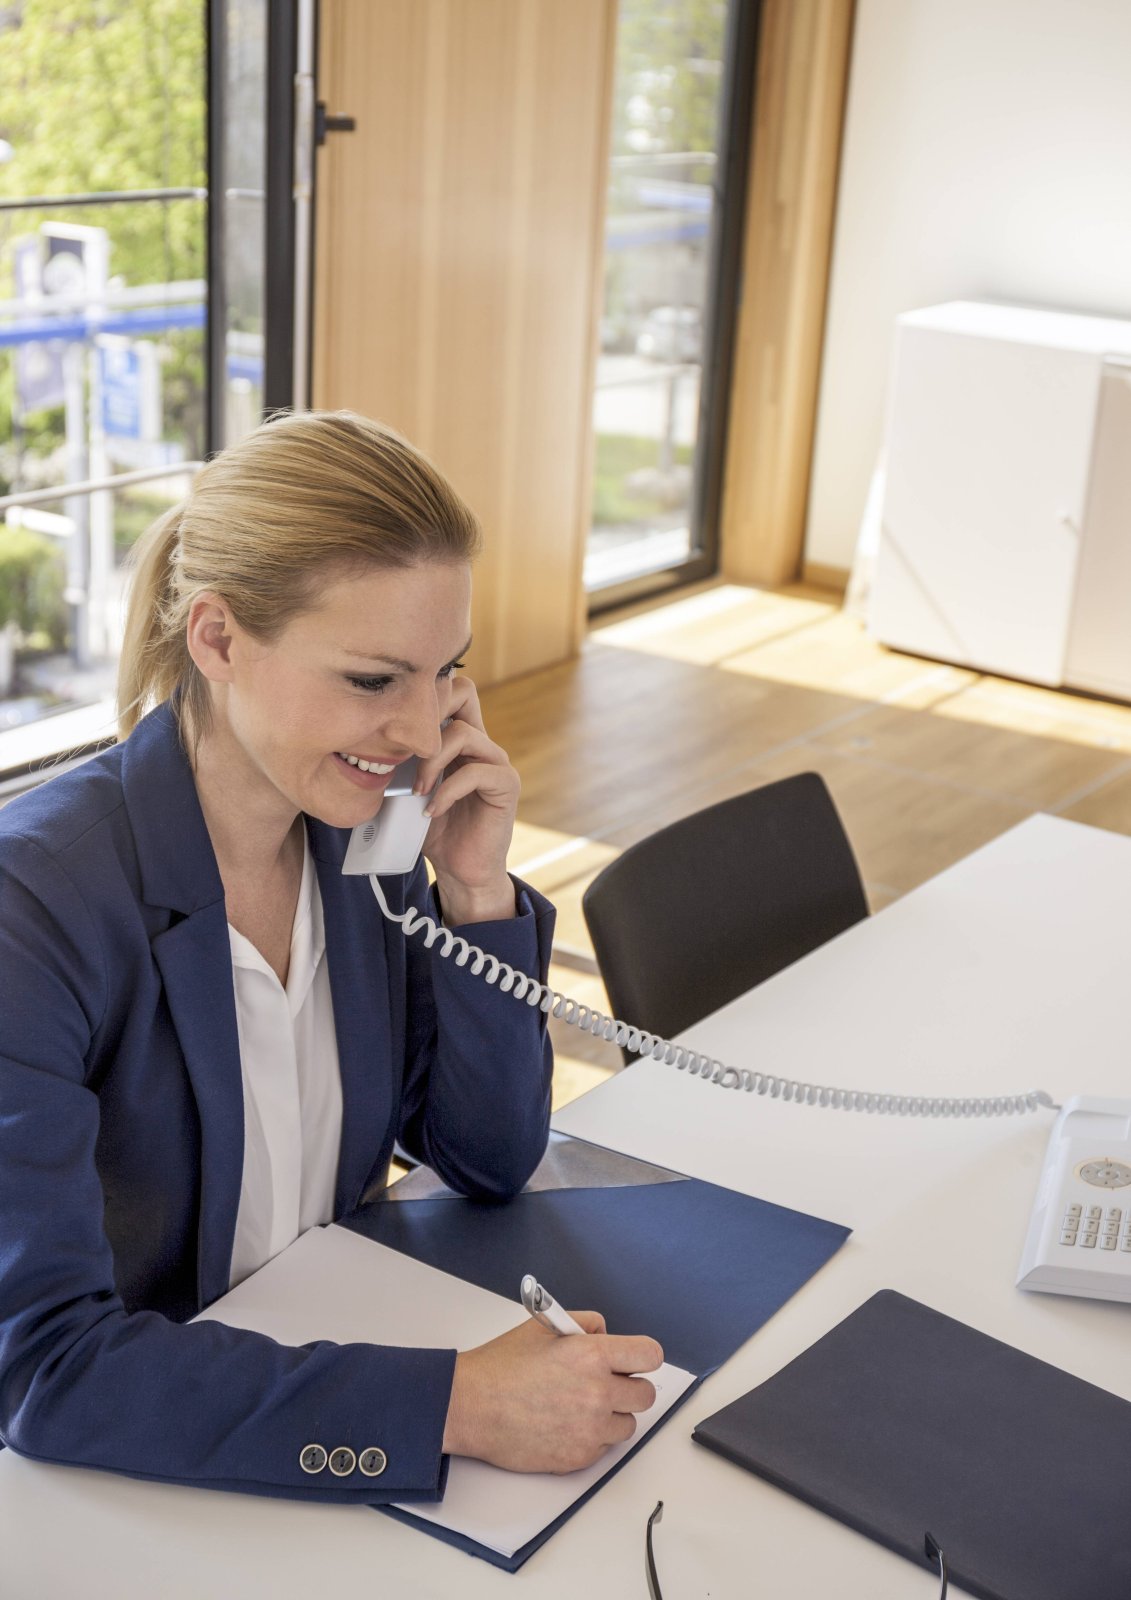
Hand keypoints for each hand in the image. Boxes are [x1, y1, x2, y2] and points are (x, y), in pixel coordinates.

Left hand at [416, 675, 519, 923]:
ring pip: (464, 734)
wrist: (460, 870)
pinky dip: (448, 790)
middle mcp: (481, 743)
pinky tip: (432, 810)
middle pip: (464, 693)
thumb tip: (361, 743)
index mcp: (459, 739)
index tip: (393, 729)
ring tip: (417, 790)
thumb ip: (400, 764)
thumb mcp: (409, 789)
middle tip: (406, 749)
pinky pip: (477, 772)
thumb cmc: (434, 830)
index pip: (450, 691)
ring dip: (432, 761)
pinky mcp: (505, 785)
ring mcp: (496, 762)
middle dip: (428, 715)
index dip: (424, 695)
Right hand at [441, 1312, 664, 1473]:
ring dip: (611, 1415)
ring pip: (627, 1424)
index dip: (642, 1357)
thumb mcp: (544, 1327)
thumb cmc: (502, 1366)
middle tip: (604, 1384)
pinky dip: (592, 1438)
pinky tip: (565, 1424)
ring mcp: (590, 1430)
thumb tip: (608, 1335)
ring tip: (579, 1406)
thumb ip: (585, 1324)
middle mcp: (598, 1393)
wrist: (471, 1406)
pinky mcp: (579, 1458)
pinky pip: (605, 1448)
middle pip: (645, 1395)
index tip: (633, 1360)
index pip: (650, 1356)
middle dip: (628, 1387)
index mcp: (592, 1355)